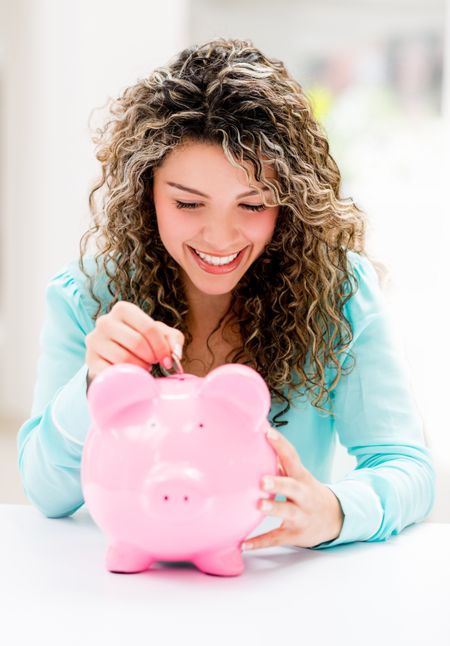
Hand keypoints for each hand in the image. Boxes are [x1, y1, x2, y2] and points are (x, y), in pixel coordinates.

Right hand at [85, 301, 184, 390]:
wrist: (114, 354)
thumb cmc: (142, 341)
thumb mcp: (160, 335)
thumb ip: (173, 339)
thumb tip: (175, 354)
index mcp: (123, 309)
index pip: (149, 328)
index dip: (162, 347)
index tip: (167, 360)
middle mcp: (105, 321)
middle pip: (137, 343)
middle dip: (151, 358)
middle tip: (153, 363)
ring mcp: (94, 340)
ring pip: (123, 358)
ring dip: (140, 368)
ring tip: (143, 368)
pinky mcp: (89, 360)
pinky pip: (111, 372)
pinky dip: (125, 377)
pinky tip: (131, 375)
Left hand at [241, 428, 343, 549]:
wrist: (336, 519)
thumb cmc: (309, 492)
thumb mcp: (299, 476)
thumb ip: (281, 462)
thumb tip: (260, 440)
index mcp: (302, 477)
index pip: (292, 457)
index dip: (281, 445)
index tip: (267, 432)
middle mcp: (304, 496)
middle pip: (293, 487)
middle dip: (279, 483)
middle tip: (262, 480)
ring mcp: (301, 516)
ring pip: (288, 512)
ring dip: (274, 508)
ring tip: (259, 505)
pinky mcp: (295, 534)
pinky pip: (277, 538)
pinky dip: (260, 541)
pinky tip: (244, 544)